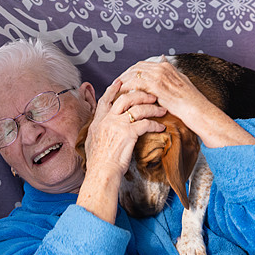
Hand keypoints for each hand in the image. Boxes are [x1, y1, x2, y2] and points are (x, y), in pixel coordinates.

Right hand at [77, 79, 165, 221]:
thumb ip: (98, 130)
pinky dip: (155, 124)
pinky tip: (161, 126)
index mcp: (98, 120)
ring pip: (138, 108)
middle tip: (151, 95)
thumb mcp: (92, 141)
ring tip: (162, 109)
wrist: (102, 173)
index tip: (121, 81)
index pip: (106, 99)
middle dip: (140, 94)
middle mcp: (107, 119)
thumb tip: (100, 127)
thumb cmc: (99, 162)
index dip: (114, 89)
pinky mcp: (128, 133)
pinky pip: (146, 123)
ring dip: (153, 108)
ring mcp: (117, 125)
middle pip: (125, 98)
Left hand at [118, 58, 254, 147]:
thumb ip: (170, 75)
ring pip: (134, 75)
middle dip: (124, 76)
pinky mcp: (158, 88)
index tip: (122, 80)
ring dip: (123, 82)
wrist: (198, 111)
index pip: (141, 65)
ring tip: (116, 92)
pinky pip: (137, 86)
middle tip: (115, 86)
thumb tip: (162, 65)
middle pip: (135, 68)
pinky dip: (129, 90)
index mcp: (166, 66)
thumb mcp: (181, 83)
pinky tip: (123, 97)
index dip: (130, 72)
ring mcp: (160, 77)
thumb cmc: (190, 102)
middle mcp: (163, 68)